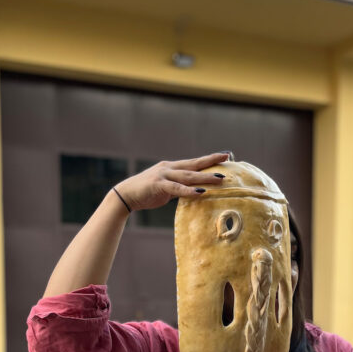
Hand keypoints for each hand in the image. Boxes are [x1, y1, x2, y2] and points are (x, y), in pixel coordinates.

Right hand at [114, 153, 231, 211]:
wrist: (125, 195)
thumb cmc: (146, 193)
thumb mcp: (165, 189)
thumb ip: (178, 188)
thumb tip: (191, 192)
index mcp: (171, 167)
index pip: (193, 162)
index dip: (209, 159)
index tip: (224, 156)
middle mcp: (169, 168)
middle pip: (194, 164)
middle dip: (211, 161)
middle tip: (227, 158)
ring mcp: (163, 175)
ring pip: (188, 176)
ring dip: (205, 177)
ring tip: (220, 179)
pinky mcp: (158, 185)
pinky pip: (176, 188)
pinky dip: (189, 191)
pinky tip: (201, 192)